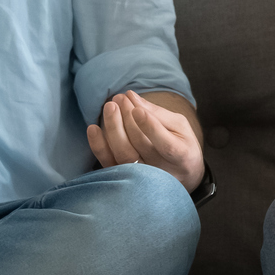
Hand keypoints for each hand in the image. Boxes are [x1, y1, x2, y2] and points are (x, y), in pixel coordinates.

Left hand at [89, 90, 204, 191]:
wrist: (181, 175)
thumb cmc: (181, 144)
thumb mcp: (179, 126)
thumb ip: (157, 112)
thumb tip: (131, 96)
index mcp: (182, 157)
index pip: (166, 145)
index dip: (150, 127)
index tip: (136, 109)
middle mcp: (162, 171)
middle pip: (141, 146)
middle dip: (128, 119)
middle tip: (120, 99)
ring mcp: (143, 177)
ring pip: (124, 154)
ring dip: (113, 128)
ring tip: (110, 106)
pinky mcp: (125, 178)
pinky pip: (109, 164)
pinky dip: (99, 146)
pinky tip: (93, 128)